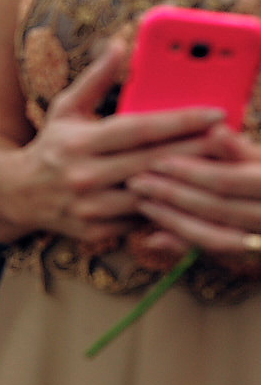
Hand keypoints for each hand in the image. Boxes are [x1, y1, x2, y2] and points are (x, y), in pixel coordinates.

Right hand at [15, 41, 223, 242]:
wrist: (15, 194)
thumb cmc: (50, 146)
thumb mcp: (65, 109)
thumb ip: (95, 78)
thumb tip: (119, 44)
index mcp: (79, 142)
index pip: (140, 129)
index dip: (181, 121)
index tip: (216, 113)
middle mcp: (84, 175)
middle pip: (154, 162)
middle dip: (198, 150)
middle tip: (232, 139)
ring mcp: (90, 207)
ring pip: (152, 195)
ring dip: (187, 182)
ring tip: (219, 168)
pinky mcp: (95, 231)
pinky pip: (141, 220)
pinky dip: (166, 208)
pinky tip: (191, 196)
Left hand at [128, 124, 260, 270]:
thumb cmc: (259, 175)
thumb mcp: (256, 159)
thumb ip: (237, 148)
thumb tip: (215, 128)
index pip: (225, 180)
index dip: (190, 171)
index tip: (157, 160)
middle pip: (214, 207)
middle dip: (172, 194)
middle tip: (135, 182)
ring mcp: (257, 240)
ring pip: (210, 234)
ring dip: (172, 219)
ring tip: (142, 203)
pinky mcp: (246, 256)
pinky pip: (209, 254)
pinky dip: (181, 244)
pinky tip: (152, 237)